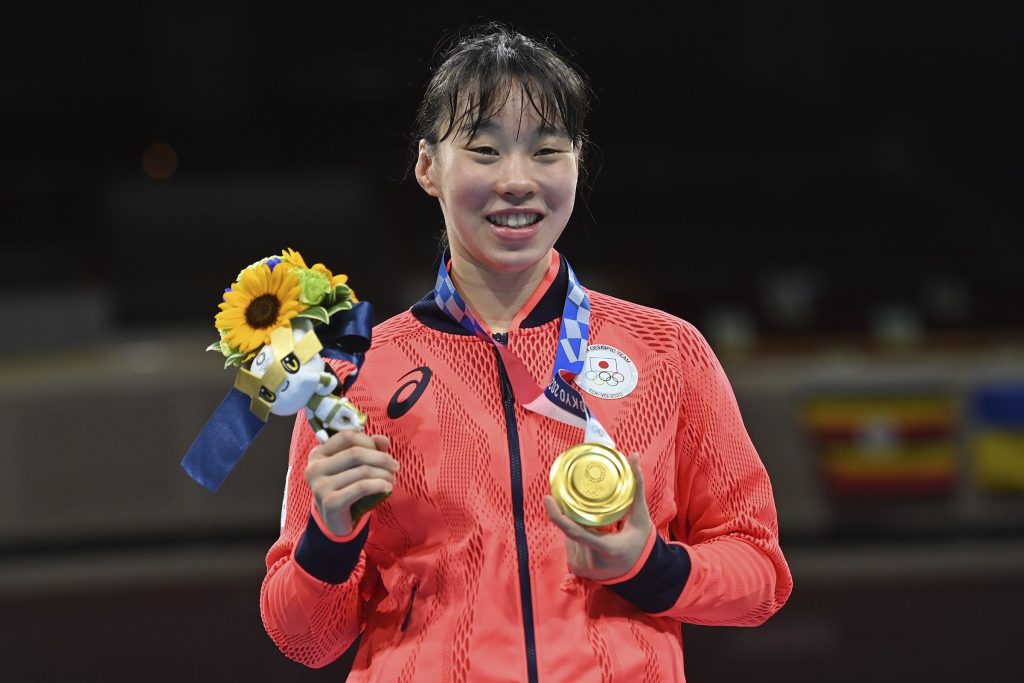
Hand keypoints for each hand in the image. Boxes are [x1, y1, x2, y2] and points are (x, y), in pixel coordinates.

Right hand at [304, 430, 397, 536]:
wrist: (336, 521)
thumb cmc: (347, 488)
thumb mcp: (356, 466)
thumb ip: (369, 449)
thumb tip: (383, 440)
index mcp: (318, 454)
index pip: (347, 436)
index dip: (369, 441)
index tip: (383, 451)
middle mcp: (314, 468)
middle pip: (356, 453)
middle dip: (381, 458)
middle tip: (395, 466)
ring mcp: (320, 486)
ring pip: (362, 471)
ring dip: (384, 474)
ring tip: (392, 479)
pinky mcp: (330, 502)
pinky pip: (361, 487)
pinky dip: (379, 485)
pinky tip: (388, 488)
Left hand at [543, 454, 652, 581]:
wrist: (641, 573)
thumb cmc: (640, 542)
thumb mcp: (640, 517)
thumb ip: (636, 487)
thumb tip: (633, 456)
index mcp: (607, 548)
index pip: (576, 532)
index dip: (557, 515)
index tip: (547, 498)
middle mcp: (591, 561)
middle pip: (573, 529)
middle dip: (576, 515)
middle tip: (582, 504)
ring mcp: (582, 567)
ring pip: (570, 535)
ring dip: (577, 524)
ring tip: (597, 526)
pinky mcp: (577, 569)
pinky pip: (570, 543)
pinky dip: (577, 534)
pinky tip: (592, 534)